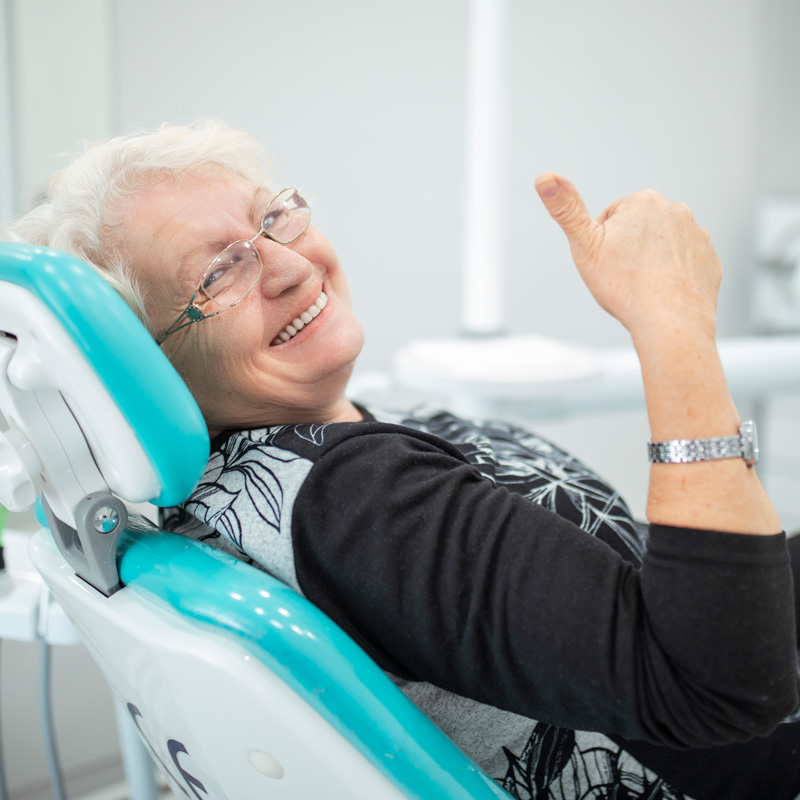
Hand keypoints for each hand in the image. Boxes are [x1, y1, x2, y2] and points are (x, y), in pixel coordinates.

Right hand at [535, 174, 721, 341]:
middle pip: (639, 230)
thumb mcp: (584, 245)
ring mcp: (697, 236)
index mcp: (643, 201)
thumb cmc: (625, 286)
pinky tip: (662, 293)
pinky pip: (684, 264)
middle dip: (628, 250)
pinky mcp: (709, 260)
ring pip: (662, 247)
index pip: (611, 219)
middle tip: (622, 276)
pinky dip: (672, 276)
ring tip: (643, 286)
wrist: (669, 322)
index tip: (607, 262)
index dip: (602, 243)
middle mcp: (676, 210)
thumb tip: (544, 177)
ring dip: (651, 262)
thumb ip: (565, 208)